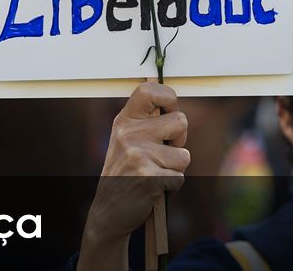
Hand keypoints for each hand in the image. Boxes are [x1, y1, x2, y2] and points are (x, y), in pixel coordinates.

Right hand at [78, 83, 188, 270]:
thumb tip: (157, 81)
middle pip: (181, 121)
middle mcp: (129, 133)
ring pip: (184, 154)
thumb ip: (144, 116)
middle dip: (179, 140)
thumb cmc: (125, 172)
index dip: (169, 98)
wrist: (108, 212)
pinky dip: (172, 186)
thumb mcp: (126, 138)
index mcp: (124, 120)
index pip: (150, 90)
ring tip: (154, 173)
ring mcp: (137, 155)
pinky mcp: (148, 177)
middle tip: (160, 154)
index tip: (168, 113)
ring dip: (175, 168)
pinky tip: (153, 189)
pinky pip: (180, 177)